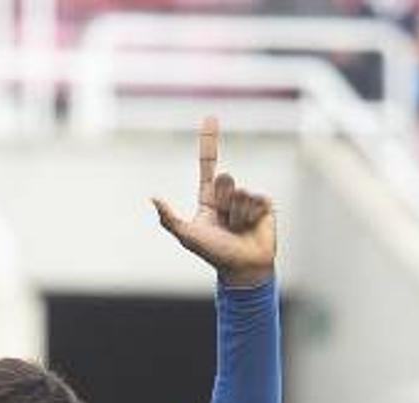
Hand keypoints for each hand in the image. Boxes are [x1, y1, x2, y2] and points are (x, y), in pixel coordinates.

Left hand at [151, 117, 276, 288]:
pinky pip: (256, 199)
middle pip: (225, 179)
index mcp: (210, 199)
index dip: (209, 141)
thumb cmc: (215, 254)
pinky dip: (252, 215)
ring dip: (237, 213)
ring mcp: (247, 200)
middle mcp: (229, 196)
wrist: (244, 268)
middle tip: (225, 222)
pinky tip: (252, 227)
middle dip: (223, 200)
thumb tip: (153, 198)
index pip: (209, 164)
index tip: (210, 117)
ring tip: (238, 229)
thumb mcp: (189, 236)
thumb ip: (169, 218)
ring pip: (240, 192)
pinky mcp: (264, 206)